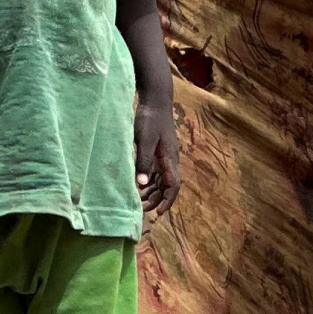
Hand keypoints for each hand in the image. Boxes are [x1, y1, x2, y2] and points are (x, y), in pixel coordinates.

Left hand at [135, 93, 178, 213]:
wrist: (155, 100)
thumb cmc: (150, 119)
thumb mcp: (144, 141)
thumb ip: (143, 162)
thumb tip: (141, 185)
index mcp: (170, 159)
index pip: (173, 185)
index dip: (167, 201)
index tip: (158, 213)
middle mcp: (170, 160)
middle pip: (168, 186)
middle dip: (157, 199)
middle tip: (143, 209)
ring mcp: (165, 156)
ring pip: (162, 180)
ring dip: (153, 192)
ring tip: (140, 201)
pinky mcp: (158, 151)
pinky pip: (156, 172)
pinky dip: (149, 182)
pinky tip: (139, 186)